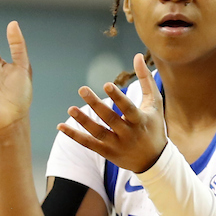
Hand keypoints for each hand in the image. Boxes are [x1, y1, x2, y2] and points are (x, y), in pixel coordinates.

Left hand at [58, 54, 166, 173]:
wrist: (153, 161)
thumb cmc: (154, 126)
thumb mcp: (154, 103)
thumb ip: (145, 80)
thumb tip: (138, 55)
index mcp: (140, 120)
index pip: (128, 108)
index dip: (117, 97)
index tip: (106, 84)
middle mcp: (128, 133)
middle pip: (110, 119)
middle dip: (96, 105)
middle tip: (82, 89)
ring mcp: (117, 145)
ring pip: (98, 133)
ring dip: (83, 121)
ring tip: (70, 109)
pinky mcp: (107, 153)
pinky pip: (89, 144)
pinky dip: (75, 135)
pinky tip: (61, 126)